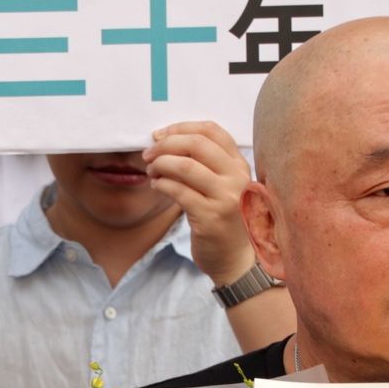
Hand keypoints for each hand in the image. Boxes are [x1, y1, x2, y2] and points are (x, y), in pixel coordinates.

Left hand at [143, 120, 255, 284]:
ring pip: (185, 166)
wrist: (234, 259)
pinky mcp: (210, 217)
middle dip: (165, 145)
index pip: (212, 131)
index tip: (160, 135)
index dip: (181, 127)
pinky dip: (161, 184)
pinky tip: (156, 186)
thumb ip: (205, 163)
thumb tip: (164, 140)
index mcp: (240, 165)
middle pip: (196, 144)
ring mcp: (225, 198)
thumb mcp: (222, 186)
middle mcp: (237, 178)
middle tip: (148, 154)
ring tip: (151, 171)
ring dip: (160, 164)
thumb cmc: (222, 219)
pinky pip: (178, 191)